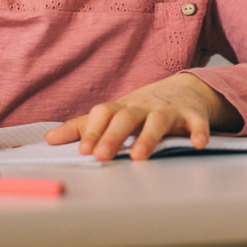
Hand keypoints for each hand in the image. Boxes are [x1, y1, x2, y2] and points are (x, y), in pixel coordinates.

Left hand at [44, 73, 241, 160]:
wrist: (184, 89)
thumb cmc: (142, 107)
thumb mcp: (113, 114)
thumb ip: (82, 127)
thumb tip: (48, 140)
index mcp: (122, 108)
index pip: (103, 114)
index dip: (92, 130)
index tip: (82, 151)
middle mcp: (143, 106)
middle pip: (125, 117)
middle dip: (112, 136)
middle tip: (101, 157)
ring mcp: (168, 109)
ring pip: (157, 121)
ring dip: (148, 138)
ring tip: (138, 157)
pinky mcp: (192, 115)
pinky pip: (196, 122)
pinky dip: (198, 131)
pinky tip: (198, 144)